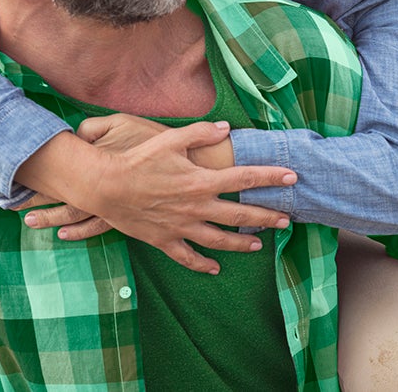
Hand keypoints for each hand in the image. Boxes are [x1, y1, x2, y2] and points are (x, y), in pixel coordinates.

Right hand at [15, 121, 296, 273]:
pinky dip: (202, 264)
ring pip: (219, 240)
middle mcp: (197, 206)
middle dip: (266, 217)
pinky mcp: (165, 240)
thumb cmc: (137, 160)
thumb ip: (200, 133)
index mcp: (201, 181)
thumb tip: (225, 128)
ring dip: (241, 243)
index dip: (270, 176)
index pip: (244, 178)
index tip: (292, 176)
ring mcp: (182, 226)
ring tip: (258, 245)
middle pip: (240, 215)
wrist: (105, 186)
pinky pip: (188, 256)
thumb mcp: (169, 139)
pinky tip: (215, 269)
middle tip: (286, 219)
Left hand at [21, 114, 208, 237]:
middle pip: (60, 200)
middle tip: (10, 207)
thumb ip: (93, 128)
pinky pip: (97, 228)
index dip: (35, 180)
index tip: (13, 183)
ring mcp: (112, 208)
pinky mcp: (126, 219)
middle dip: (34, 204)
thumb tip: (74, 137)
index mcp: (94, 166)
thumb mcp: (122, 122)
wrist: (189, 169)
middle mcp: (99, 192)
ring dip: (52, 220)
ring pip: (75, 217)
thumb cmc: (155, 141)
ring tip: (31, 223)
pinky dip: (79, 231)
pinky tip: (66, 235)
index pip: (57, 174)